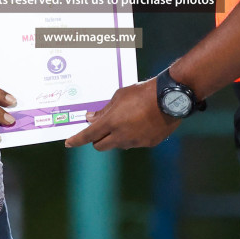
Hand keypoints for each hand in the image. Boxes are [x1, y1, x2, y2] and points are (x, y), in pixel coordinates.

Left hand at [64, 78, 178, 149]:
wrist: (170, 97)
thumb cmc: (142, 92)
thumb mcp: (119, 96)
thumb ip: (104, 111)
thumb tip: (91, 118)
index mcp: (111, 122)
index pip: (88, 135)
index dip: (77, 140)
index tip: (69, 143)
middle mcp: (121, 136)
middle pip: (101, 146)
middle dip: (97, 139)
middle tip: (100, 129)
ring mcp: (136, 142)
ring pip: (119, 144)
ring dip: (117, 137)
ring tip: (128, 120)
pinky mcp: (148, 143)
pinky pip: (135, 143)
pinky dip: (133, 136)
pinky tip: (142, 123)